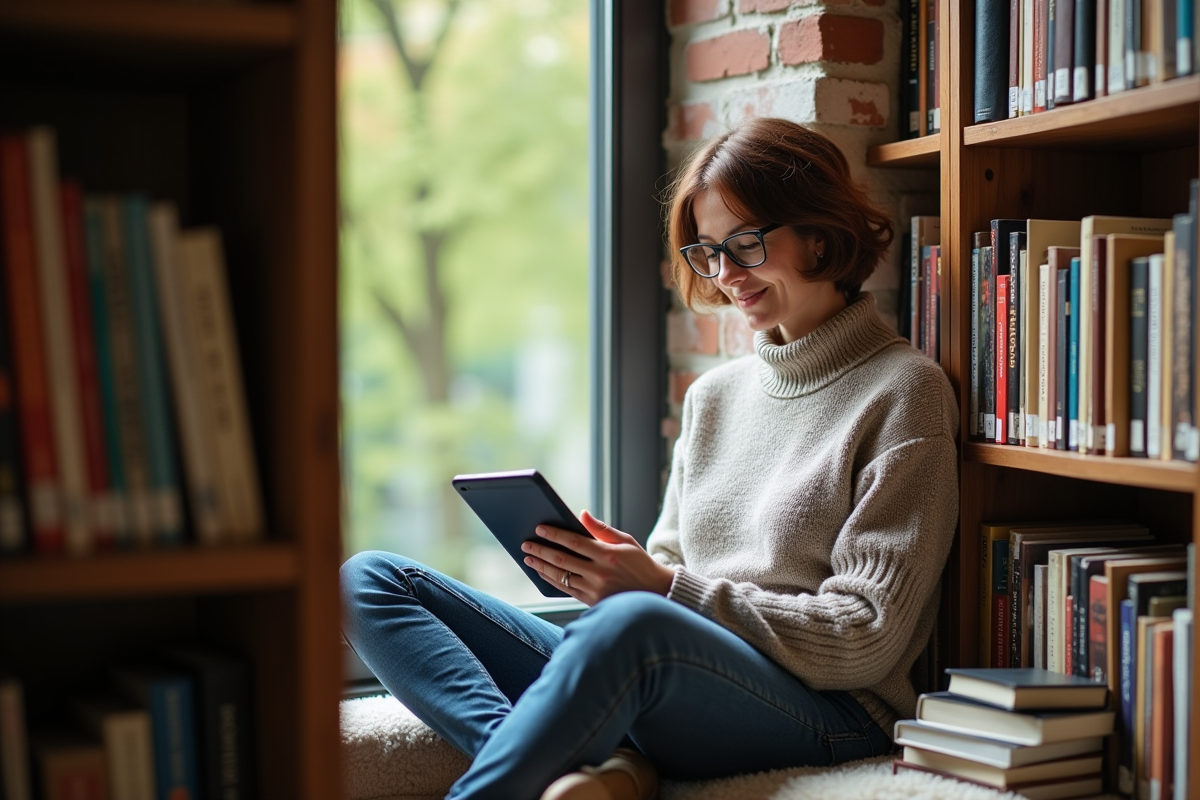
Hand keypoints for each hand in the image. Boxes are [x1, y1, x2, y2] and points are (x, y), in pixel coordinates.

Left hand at [521, 510, 674, 604]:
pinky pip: (567, 590)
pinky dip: (552, 581)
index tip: (539, 529)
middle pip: (562, 559)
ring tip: (529, 559)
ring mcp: (595, 589)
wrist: (656, 593)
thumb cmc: (641, 564)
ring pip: (561, 576)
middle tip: (526, 544)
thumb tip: (582, 515)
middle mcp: (600, 573)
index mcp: (608, 554)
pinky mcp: (593, 602)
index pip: (574, 541)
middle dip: (541, 550)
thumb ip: (602, 529)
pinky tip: (542, 573)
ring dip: (542, 566)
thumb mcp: (627, 542)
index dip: (554, 534)